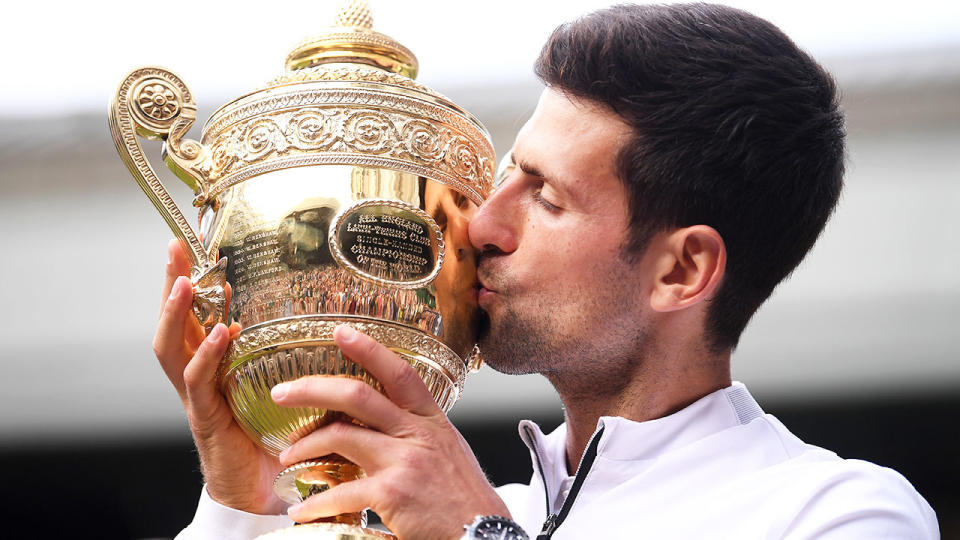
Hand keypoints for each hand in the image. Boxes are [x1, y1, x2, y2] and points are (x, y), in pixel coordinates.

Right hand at [154, 239, 284, 513]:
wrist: (257, 490)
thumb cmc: (271, 436)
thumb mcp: (278, 383)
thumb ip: (284, 354)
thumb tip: (312, 317)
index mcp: (213, 365)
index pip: (195, 315)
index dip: (192, 281)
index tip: (193, 245)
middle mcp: (197, 377)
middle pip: (173, 323)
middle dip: (171, 284)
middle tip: (174, 248)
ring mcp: (197, 398)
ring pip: (171, 348)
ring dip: (177, 313)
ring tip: (187, 282)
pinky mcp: (206, 418)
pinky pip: (198, 382)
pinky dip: (207, 355)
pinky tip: (221, 333)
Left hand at [271, 325, 509, 539]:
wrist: (483, 534)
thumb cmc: (464, 500)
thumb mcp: (448, 452)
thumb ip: (419, 434)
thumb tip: (389, 424)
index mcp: (431, 421)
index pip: (399, 372)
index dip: (368, 348)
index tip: (340, 332)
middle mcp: (418, 433)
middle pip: (357, 395)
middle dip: (312, 390)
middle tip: (281, 393)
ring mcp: (404, 460)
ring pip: (340, 436)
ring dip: (304, 447)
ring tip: (287, 458)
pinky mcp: (392, 492)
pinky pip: (341, 491)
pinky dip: (315, 503)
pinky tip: (302, 510)